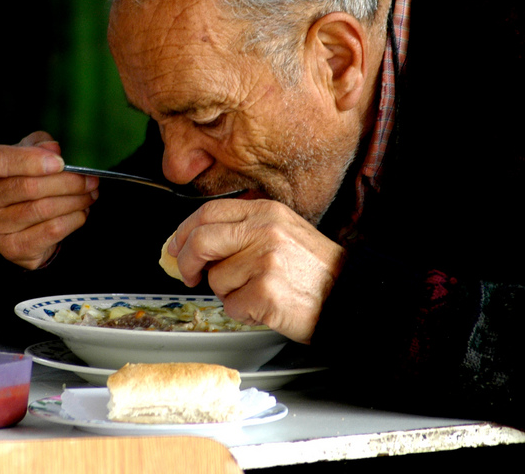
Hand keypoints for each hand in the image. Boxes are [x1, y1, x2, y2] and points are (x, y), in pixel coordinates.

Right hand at [0, 131, 98, 268]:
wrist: (16, 219)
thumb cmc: (20, 177)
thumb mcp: (26, 152)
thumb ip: (38, 145)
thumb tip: (53, 150)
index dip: (31, 160)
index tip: (61, 162)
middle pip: (27, 187)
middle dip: (68, 182)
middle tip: (91, 180)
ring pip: (43, 210)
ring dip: (75, 201)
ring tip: (90, 194)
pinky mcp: (10, 248)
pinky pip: (51, 231)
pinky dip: (73, 220)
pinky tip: (81, 212)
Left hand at [167, 199, 345, 343]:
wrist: (349, 295)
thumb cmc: (315, 270)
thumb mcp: (283, 231)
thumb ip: (244, 230)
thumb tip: (196, 241)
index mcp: (266, 211)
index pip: (208, 212)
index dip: (184, 232)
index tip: (175, 248)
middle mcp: (265, 230)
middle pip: (202, 241)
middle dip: (186, 262)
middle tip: (188, 276)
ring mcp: (265, 260)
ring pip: (216, 280)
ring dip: (229, 294)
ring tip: (257, 293)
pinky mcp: (266, 291)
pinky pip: (232, 306)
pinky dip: (244, 313)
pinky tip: (266, 307)